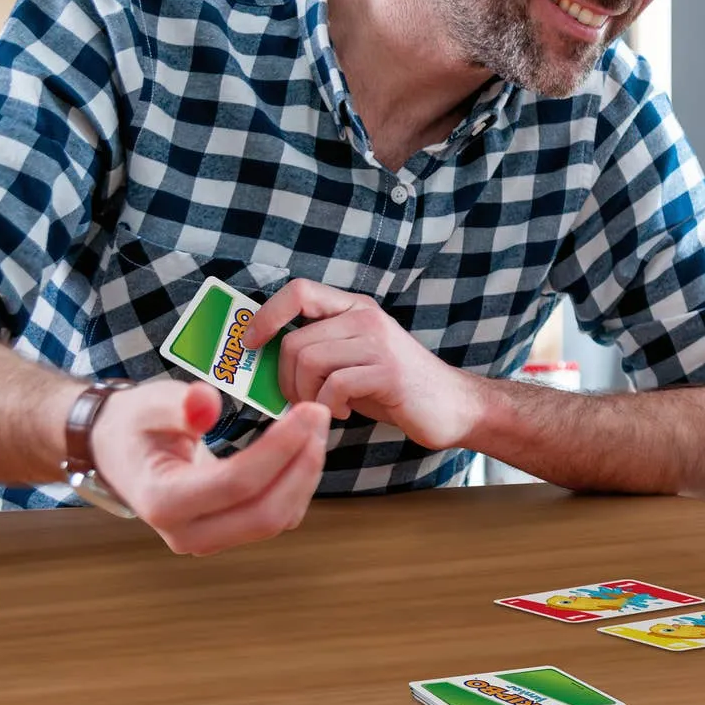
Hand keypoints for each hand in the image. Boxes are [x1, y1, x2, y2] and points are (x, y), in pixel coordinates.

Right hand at [92, 381, 331, 555]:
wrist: (121, 453)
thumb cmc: (136, 425)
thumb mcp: (149, 404)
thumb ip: (180, 405)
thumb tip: (207, 402)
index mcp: (162, 501)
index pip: (235, 483)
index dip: (279, 448)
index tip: (307, 410)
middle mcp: (186, 533)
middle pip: (264, 513)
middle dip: (302, 464)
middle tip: (319, 415)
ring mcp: (209, 540)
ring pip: (276, 519)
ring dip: (306, 473)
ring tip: (316, 425)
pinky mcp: (229, 534)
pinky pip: (277, 518)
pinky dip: (298, 483)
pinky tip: (304, 446)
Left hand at [244, 280, 480, 450]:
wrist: (453, 406)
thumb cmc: (396, 387)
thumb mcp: (354, 358)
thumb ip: (320, 350)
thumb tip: (263, 360)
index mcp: (355, 308)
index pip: (299, 291)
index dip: (266, 316)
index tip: (250, 344)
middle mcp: (366, 317)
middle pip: (294, 341)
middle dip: (284, 380)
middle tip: (299, 400)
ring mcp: (379, 342)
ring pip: (309, 362)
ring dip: (305, 396)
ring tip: (325, 407)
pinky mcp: (388, 372)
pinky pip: (334, 386)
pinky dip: (329, 407)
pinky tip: (344, 413)